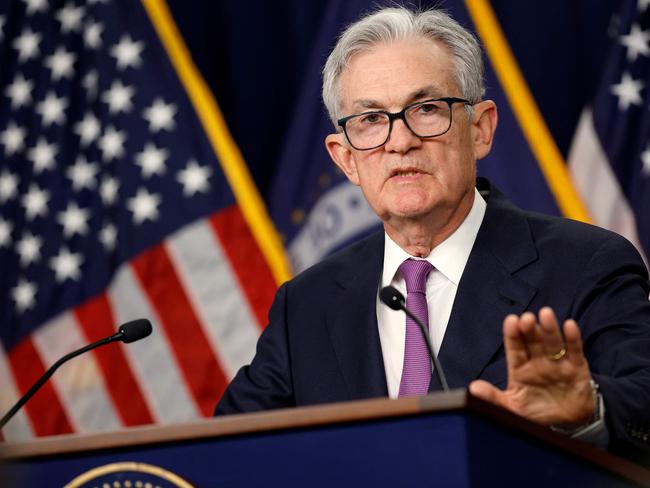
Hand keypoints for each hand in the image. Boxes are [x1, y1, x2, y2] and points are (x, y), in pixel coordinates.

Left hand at [469, 307, 594, 427]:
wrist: (568, 424)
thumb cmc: (536, 412)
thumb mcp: (512, 408)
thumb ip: (493, 398)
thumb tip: (473, 388)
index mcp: (520, 368)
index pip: (514, 348)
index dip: (512, 334)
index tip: (510, 321)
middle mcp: (537, 361)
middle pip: (532, 341)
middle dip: (529, 329)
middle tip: (526, 318)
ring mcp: (557, 363)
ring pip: (552, 343)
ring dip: (549, 329)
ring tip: (545, 315)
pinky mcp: (577, 368)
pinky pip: (575, 351)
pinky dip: (573, 339)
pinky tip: (569, 326)